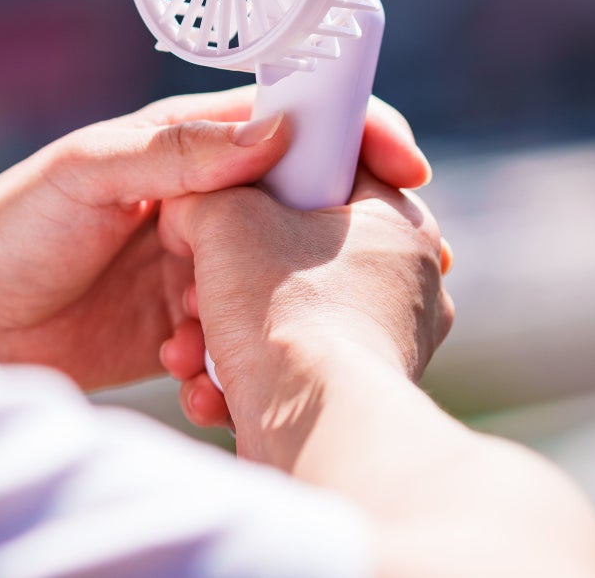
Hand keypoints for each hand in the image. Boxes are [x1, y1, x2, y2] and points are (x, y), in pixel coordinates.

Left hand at [0, 88, 431, 391]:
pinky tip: (195, 386)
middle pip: (312, 205)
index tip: (410, 169)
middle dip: (345, 242)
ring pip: (283, 285)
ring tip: (226, 351)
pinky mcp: (187, 326)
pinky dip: (234, 367)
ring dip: (274, 322)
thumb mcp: (88, 173)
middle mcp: (210, 197)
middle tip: (369, 282)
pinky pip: (242, 343)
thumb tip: (279, 128)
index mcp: (194, 140)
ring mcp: (203, 264)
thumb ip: (177, 150)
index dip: (364, 132)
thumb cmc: (6, 227)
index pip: (302, 119)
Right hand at [157, 168, 454, 434]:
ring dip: (224, 335)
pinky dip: (244, 380)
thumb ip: (204, 193)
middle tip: (196, 286)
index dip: (274, 171)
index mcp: (399, 220)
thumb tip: (187, 209)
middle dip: (231, 275)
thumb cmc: (285, 310)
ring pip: (287, 319)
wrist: (313, 429)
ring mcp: (388, 345)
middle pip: (300, 252)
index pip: (338, 165)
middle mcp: (407, 281)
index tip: (232, 191)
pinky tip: (209, 391)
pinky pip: (294, 372)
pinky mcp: (359, 398)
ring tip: (190, 350)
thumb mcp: (225, 217)